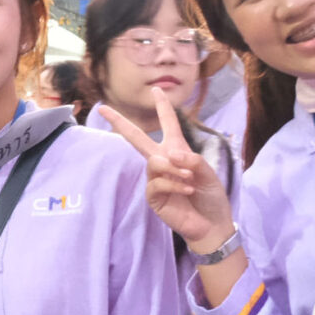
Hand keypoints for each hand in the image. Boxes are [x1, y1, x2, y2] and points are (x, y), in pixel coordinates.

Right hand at [96, 102, 234, 251]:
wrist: (211, 224)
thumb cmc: (210, 196)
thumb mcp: (208, 173)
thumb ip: (192, 160)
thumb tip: (170, 156)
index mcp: (177, 151)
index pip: (168, 124)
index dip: (163, 107)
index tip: (156, 91)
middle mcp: (163, 162)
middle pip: (138, 138)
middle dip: (121, 123)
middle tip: (103, 109)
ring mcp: (156, 179)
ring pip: (154, 162)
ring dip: (174, 169)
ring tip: (189, 180)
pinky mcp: (154, 197)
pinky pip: (157, 183)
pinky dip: (173, 184)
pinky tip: (186, 190)